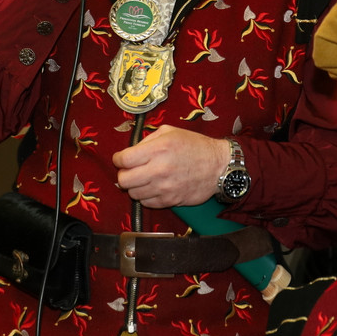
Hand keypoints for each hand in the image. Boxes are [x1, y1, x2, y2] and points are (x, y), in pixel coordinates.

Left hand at [112, 126, 231, 207]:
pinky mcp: (170, 201)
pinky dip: (146, 196)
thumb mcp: (171, 132)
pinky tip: (154, 187)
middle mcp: (159, 169)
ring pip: (133, 194)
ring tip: (145, 179)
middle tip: (131, 171)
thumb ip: (148, 139)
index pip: (123, 160)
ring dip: (135, 187)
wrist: (218, 166)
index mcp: (158, 148)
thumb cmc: (195, 146)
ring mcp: (164, 187)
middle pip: (124, 180)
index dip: (118, 159)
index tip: (121, 160)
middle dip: (124, 174)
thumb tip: (130, 151)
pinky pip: (147, 203)